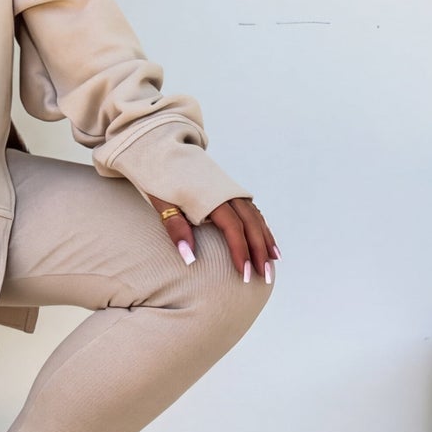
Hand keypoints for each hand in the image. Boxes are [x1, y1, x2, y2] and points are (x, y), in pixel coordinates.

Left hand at [151, 194, 278, 283]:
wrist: (165, 153)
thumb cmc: (160, 182)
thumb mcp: (162, 203)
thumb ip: (176, 228)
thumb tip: (189, 258)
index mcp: (211, 197)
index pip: (232, 228)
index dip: (240, 251)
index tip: (244, 274)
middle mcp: (227, 193)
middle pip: (250, 225)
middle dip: (259, 252)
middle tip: (264, 278)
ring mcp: (232, 192)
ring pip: (255, 219)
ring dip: (265, 242)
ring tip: (271, 265)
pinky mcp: (232, 192)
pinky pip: (253, 213)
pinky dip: (262, 229)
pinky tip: (267, 244)